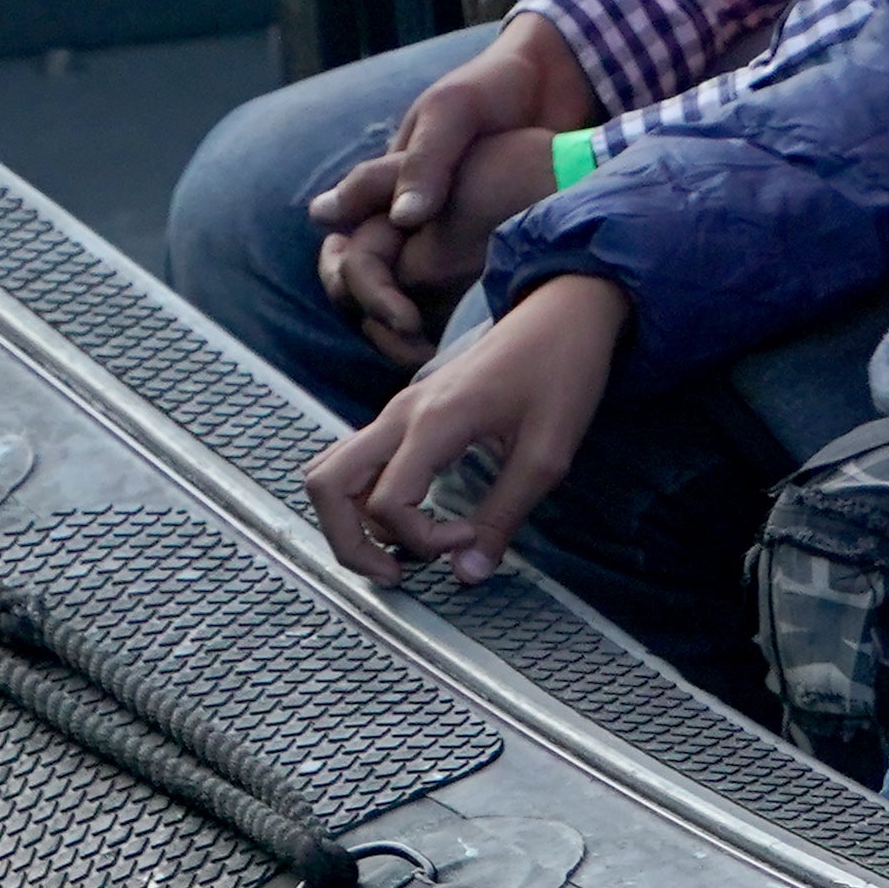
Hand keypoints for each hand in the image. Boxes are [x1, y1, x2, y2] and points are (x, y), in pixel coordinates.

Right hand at [303, 274, 629, 585]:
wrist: (562, 313)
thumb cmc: (562, 371)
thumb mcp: (548, 452)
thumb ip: (504, 515)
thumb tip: (469, 574)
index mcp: (432, 422)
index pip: (387, 502)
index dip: (423, 538)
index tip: (472, 536)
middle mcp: (399, 415)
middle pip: (326, 485)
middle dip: (348, 543)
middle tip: (398, 574)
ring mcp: (395, 412)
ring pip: (332, 472)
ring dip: (352, 521)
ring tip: (403, 552)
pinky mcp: (404, 415)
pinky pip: (357, 461)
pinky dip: (366, 499)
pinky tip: (412, 517)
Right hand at [311, 15, 594, 363]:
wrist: (554, 84)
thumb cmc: (491, 89)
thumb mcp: (452, 115)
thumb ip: (423, 164)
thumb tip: (402, 221)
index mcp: (383, 190)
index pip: (347, 254)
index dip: (360, 289)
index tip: (402, 317)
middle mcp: (404, 218)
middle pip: (365, 288)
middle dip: (382, 322)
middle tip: (421, 346)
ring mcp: (442, 233)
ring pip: (406, 299)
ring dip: (411, 333)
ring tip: (443, 358)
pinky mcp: (481, 244)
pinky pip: (454, 293)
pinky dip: (455, 318)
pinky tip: (480, 339)